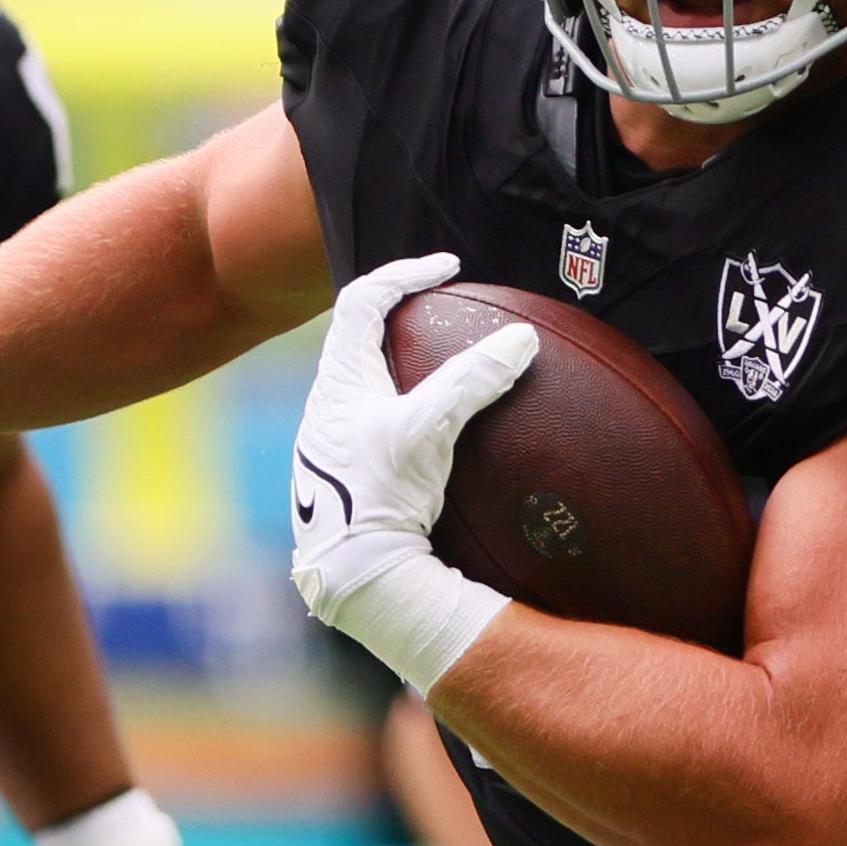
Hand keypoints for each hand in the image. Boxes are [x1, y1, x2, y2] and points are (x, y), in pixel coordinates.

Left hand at [288, 253, 530, 689]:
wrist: (354, 575)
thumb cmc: (382, 497)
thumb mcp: (430, 429)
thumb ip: (473, 380)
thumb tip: (521, 339)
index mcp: (338, 381)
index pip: (363, 301)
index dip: (403, 274)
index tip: (445, 270)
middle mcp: (325, 406)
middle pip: (354, 339)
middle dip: (394, 316)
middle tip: (435, 309)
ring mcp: (329, 444)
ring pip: (359, 384)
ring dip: (394, 366)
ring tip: (433, 367)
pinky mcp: (341, 478)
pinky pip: (369, 423)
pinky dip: (398, 410)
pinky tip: (426, 436)